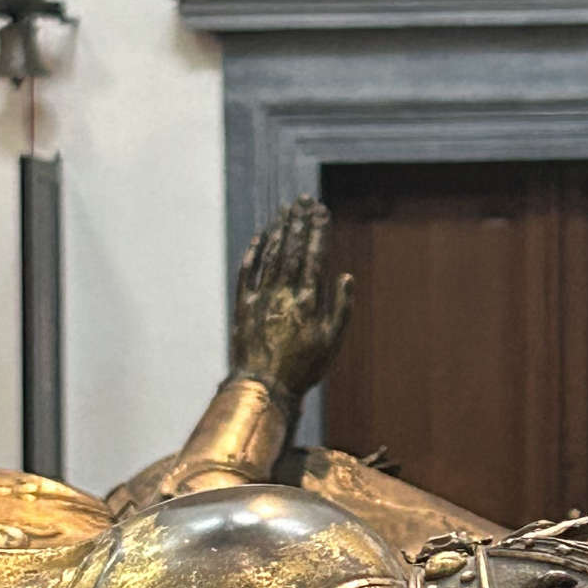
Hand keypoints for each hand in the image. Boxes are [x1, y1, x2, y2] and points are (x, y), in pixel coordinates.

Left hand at [230, 197, 353, 402]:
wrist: (264, 386)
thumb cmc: (304, 368)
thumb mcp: (332, 341)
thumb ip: (340, 306)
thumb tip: (345, 276)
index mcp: (308, 299)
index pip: (314, 255)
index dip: (318, 231)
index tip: (321, 210)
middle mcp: (283, 291)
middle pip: (292, 248)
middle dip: (299, 222)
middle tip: (303, 200)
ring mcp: (261, 296)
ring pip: (270, 255)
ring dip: (279, 230)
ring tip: (285, 211)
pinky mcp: (243, 305)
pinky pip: (248, 271)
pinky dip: (254, 252)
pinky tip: (259, 237)